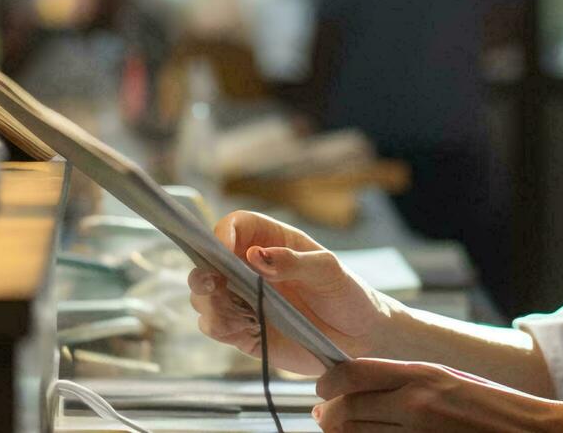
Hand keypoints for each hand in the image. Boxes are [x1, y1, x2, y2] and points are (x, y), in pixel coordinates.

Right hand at [186, 210, 396, 375]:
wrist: (359, 336)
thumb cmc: (347, 293)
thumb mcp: (328, 271)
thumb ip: (294, 262)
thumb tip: (255, 255)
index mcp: (271, 242)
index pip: (235, 226)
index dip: (222, 233)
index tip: (223, 249)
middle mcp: (250, 269)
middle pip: (208, 261)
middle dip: (202, 271)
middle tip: (212, 283)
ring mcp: (244, 300)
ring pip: (205, 296)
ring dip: (208, 302)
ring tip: (234, 311)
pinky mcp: (244, 331)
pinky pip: (217, 327)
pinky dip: (219, 326)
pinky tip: (241, 328)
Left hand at [313, 358, 562, 431]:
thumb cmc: (492, 407)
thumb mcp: (446, 379)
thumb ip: (403, 380)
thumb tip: (355, 386)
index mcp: (422, 375)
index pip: (353, 374)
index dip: (329, 382)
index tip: (323, 388)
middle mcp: (415, 405)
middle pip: (346, 410)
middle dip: (329, 414)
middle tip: (324, 414)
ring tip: (340, 429)